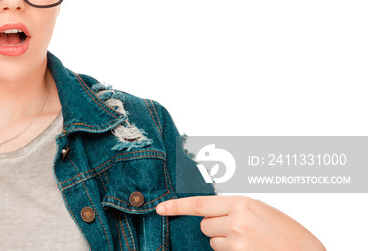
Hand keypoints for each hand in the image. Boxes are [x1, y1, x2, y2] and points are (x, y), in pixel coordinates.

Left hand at [156, 195, 324, 250]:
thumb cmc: (289, 235)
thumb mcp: (262, 211)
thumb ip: (236, 209)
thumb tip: (210, 212)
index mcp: (242, 202)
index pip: (199, 204)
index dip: (176, 206)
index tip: (160, 208)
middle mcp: (236, 220)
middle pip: (205, 225)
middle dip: (217, 228)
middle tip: (242, 231)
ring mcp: (236, 241)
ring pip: (213, 242)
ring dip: (225, 243)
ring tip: (251, 243)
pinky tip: (251, 250)